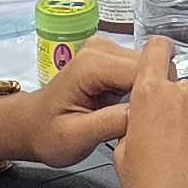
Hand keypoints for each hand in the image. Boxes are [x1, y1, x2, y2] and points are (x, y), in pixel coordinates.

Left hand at [1, 37, 141, 164]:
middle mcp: (102, 49)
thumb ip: (108, 124)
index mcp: (92, 65)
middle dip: (154, 97)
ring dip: (149, 97)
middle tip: (141, 127)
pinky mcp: (115, 62)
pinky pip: (143, 74)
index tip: (153, 124)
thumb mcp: (74, 137)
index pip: (144, 71)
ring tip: (134, 122)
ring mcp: (108, 53)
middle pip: (151, 67)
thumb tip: (142, 115)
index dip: (155, 98)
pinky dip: (144, 95)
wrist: (32, 126)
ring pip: (151, 70)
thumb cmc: (47, 133)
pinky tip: (131, 114)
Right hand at [111, 37, 187, 187]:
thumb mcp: (124, 152)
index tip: (165, 59)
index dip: (160, 53)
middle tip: (178, 146)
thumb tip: (148, 119)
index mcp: (150, 94)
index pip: (157, 49)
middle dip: (182, 112)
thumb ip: (136, 122)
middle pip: (184, 91)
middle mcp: (185, 92)